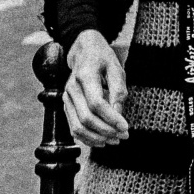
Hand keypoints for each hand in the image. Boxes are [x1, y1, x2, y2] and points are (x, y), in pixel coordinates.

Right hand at [61, 30, 129, 147]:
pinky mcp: (66, 106)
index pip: (96, 103)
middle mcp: (72, 88)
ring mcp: (67, 98)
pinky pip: (73, 127)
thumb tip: (119, 113)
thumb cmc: (102, 59)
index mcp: (85, 76)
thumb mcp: (116, 68)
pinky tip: (102, 141)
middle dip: (107, 131)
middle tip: (124, 135)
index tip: (126, 127)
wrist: (83, 52)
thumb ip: (118, 90)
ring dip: (97, 138)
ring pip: (78, 126)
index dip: (111, 118)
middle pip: (86, 118)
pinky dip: (87, 138)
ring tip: (115, 140)